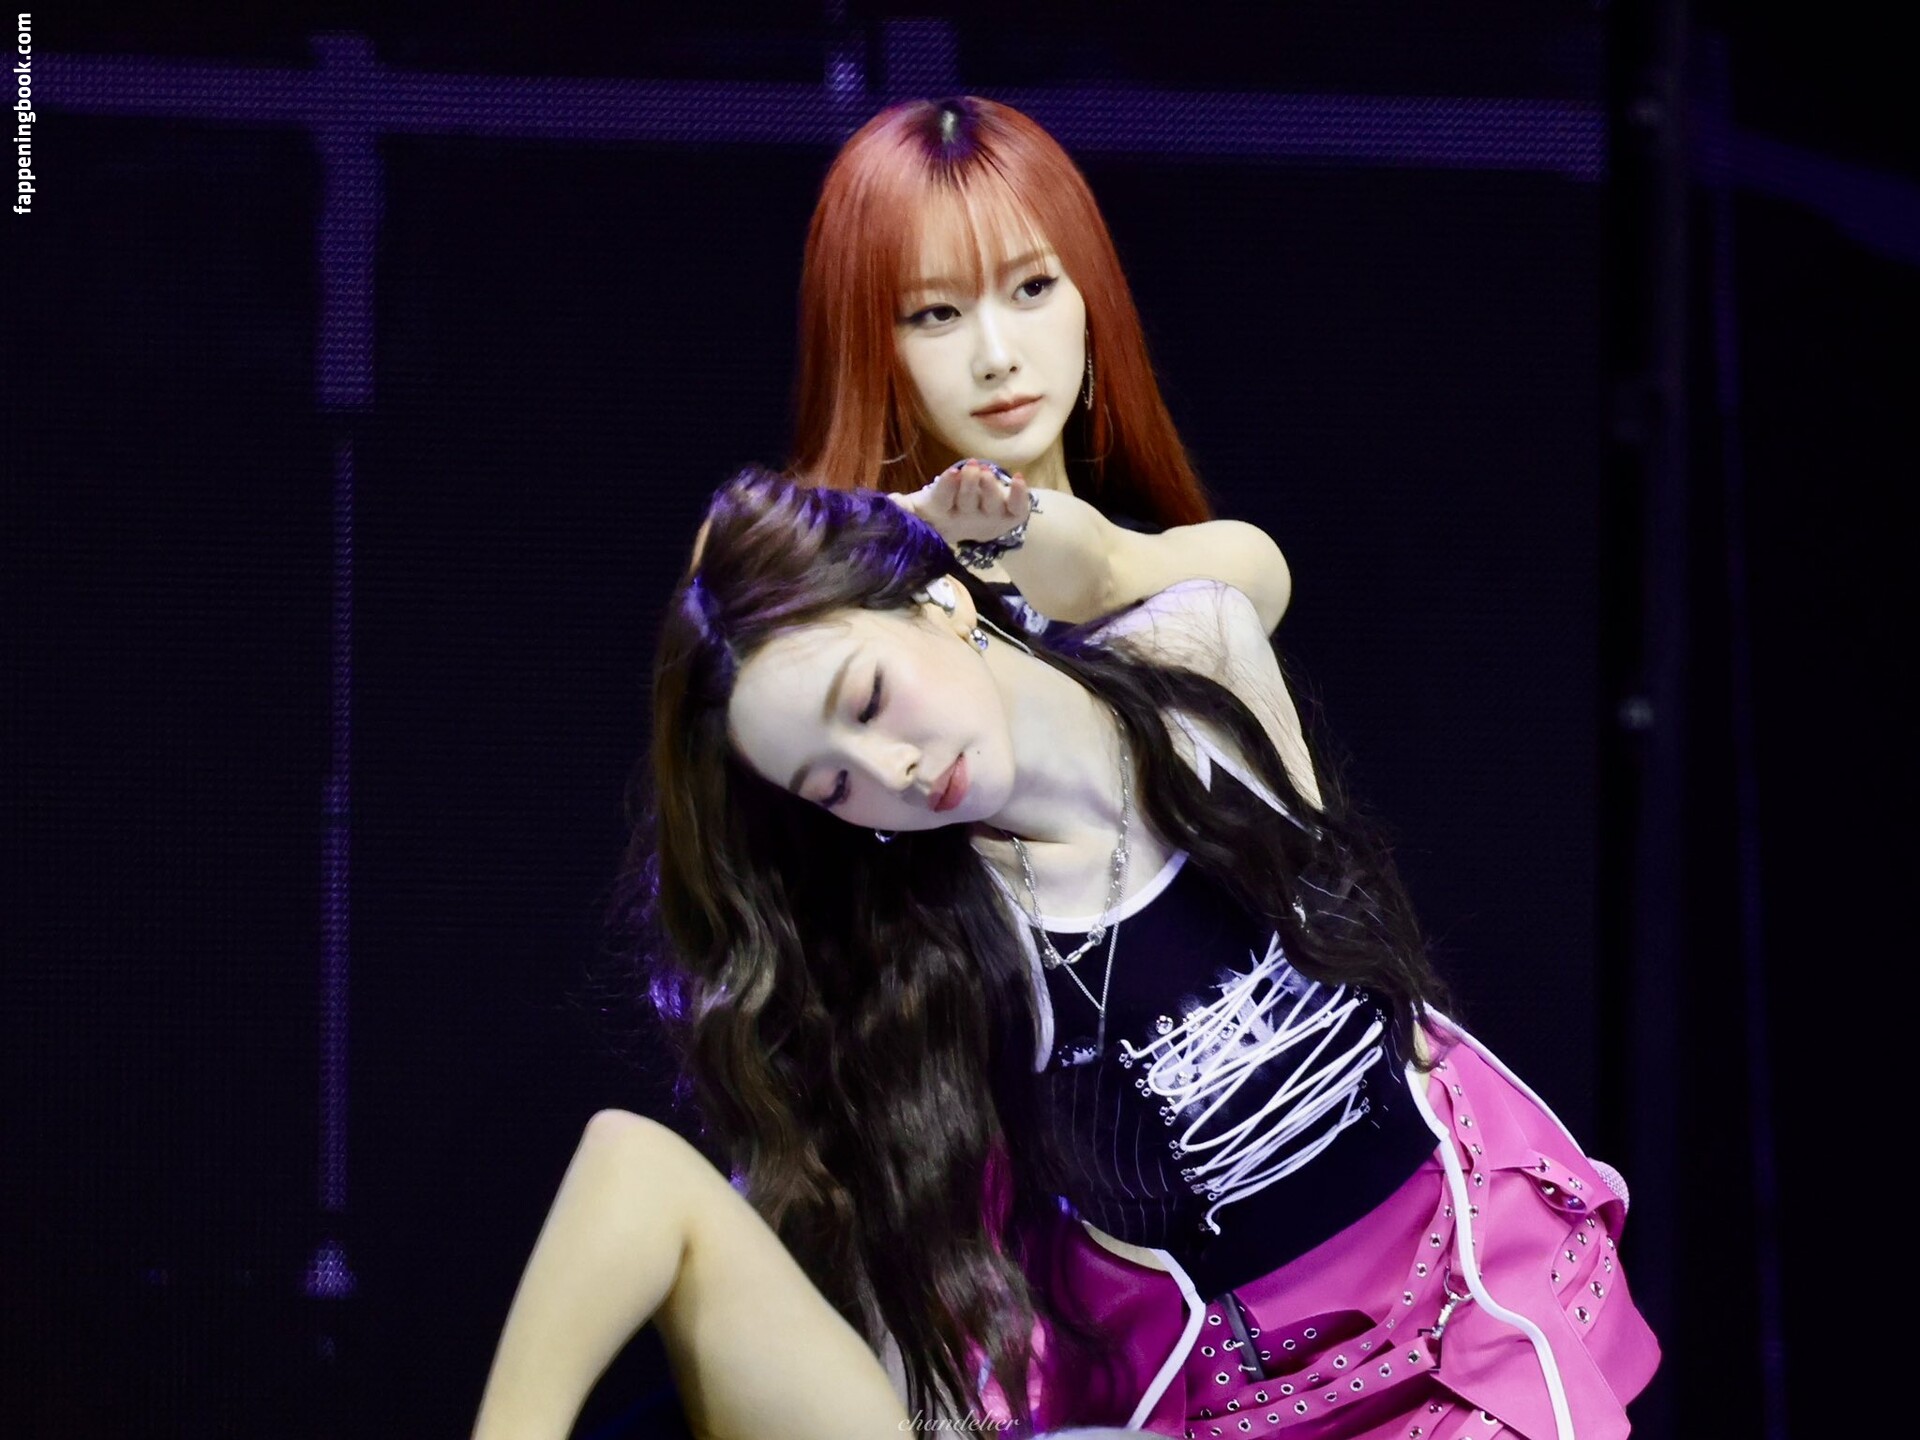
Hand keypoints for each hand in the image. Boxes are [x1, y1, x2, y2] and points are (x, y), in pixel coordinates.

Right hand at [887, 458, 1033, 545]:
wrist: (976, 527)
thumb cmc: (943, 508)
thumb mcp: (921, 507)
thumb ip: (905, 505)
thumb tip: (889, 503)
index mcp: (943, 515)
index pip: (943, 502)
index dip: (947, 489)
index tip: (951, 473)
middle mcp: (967, 519)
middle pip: (968, 503)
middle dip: (970, 484)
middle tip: (972, 466)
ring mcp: (990, 519)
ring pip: (991, 505)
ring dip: (990, 488)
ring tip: (988, 470)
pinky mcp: (1009, 517)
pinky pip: (1017, 509)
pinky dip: (1020, 494)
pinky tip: (1019, 478)